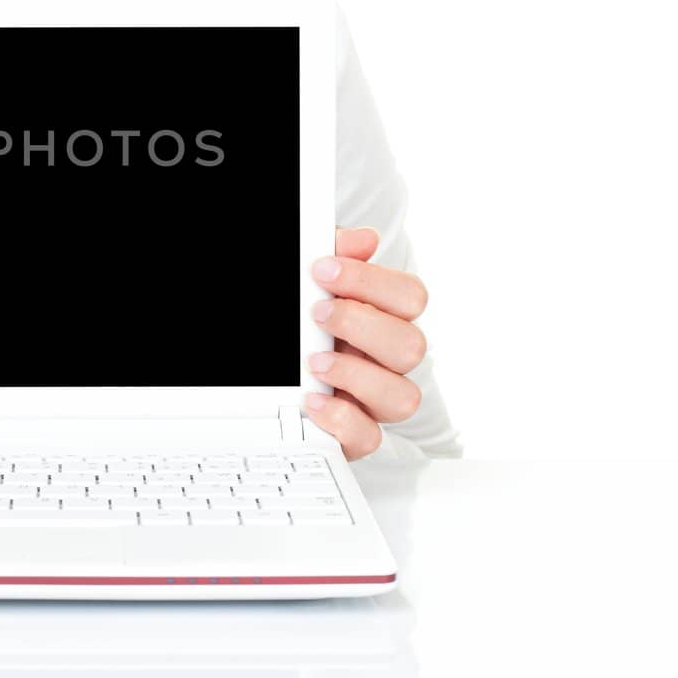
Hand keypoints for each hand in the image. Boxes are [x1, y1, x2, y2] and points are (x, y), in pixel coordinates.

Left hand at [304, 226, 428, 459]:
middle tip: (317, 313)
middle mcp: (386, 361)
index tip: (322, 269)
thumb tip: (362, 239)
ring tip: (313, 361)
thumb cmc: (301, 324)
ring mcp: (373, 400)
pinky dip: (341, 420)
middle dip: (362, 324)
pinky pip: (369, 438)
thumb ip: (336, 256)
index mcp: (383, 318)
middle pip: (413, 345)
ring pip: (404, 397)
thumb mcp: (310, 284)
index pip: (409, 297)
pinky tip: (311, 399)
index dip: (371, 281)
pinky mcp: (354, 435)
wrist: (264, 381)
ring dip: (357, 375)